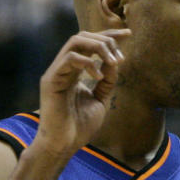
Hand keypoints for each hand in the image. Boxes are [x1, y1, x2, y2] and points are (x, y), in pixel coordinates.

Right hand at [36, 29, 130, 157]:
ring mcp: (56, 71)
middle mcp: (64, 67)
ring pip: (75, 41)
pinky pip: (69, 59)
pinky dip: (87, 63)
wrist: (64, 144)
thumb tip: (115, 60)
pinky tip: (98, 76)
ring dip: (98, 47)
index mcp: (75, 70)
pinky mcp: (50, 80)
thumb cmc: (80, 126)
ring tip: (112, 62)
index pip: (91, 43)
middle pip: (83, 36)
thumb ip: (107, 81)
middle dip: (106, 40)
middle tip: (120, 57)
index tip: (129, 34)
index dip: (110, 35)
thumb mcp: (100, 99)